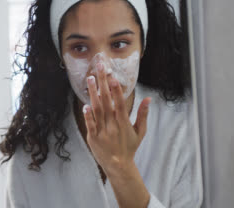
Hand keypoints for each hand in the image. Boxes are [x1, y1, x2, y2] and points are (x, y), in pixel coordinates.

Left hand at [83, 63, 150, 207]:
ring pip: (96, 109)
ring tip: (90, 79)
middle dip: (103, 83)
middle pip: (107, 101)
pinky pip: (90, 124)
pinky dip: (87, 115)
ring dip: (93, 93)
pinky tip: (85, 104)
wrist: (118, 165)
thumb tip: (148, 99)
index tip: (113, 78)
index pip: (120, 104)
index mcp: (124, 123)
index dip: (116, 91)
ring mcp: (102, 131)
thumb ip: (142, 114)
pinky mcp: (93, 137)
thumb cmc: (129, 147)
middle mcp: (112, 126)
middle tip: (100, 68)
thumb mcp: (140, 131)